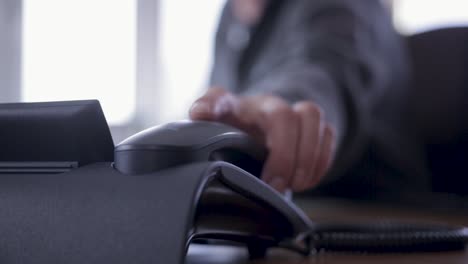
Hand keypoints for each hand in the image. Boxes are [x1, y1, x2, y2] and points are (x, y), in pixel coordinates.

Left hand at [189, 87, 335, 192]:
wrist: (262, 127)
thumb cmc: (237, 133)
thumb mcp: (215, 133)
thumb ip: (205, 122)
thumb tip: (198, 112)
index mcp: (233, 107)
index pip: (218, 98)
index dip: (212, 105)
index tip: (204, 116)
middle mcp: (264, 104)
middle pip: (282, 115)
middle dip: (284, 154)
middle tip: (276, 185)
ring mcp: (291, 111)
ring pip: (312, 116)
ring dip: (308, 156)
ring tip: (297, 184)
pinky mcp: (313, 126)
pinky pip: (328, 134)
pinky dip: (321, 160)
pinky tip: (307, 179)